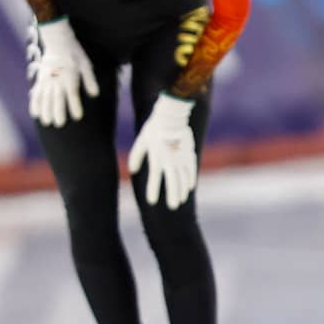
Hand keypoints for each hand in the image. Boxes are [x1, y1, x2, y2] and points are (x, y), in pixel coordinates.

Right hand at [29, 18, 99, 126]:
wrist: (58, 41)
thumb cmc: (75, 54)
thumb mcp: (86, 65)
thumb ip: (90, 80)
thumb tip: (95, 95)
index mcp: (69, 76)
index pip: (72, 94)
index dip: (75, 106)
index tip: (77, 117)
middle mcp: (57, 79)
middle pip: (56, 98)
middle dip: (58, 111)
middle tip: (59, 125)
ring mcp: (46, 80)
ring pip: (44, 98)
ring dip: (45, 111)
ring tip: (47, 122)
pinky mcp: (40, 79)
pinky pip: (36, 93)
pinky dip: (34, 103)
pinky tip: (35, 114)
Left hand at [127, 92, 196, 208]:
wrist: (172, 116)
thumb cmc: (154, 128)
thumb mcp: (141, 141)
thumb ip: (136, 156)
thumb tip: (131, 170)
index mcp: (157, 159)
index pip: (155, 180)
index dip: (153, 192)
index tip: (152, 202)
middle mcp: (170, 162)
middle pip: (173, 183)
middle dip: (173, 196)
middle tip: (174, 207)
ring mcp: (181, 158)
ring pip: (184, 178)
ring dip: (182, 190)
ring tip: (181, 199)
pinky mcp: (190, 154)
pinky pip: (192, 169)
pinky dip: (191, 179)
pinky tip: (190, 187)